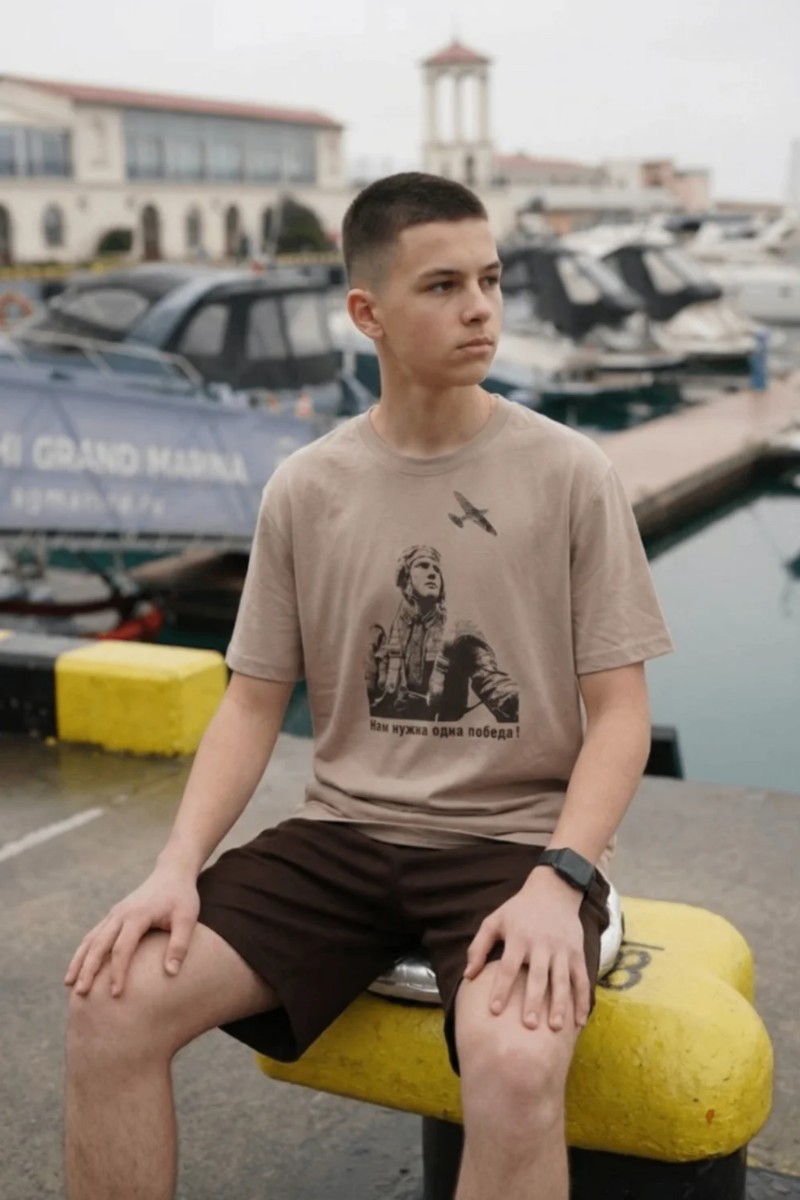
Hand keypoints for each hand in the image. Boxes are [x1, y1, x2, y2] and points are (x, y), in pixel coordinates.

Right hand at [64, 864, 199, 998]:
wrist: (172, 873)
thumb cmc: (182, 897)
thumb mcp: (187, 918)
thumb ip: (180, 944)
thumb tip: (172, 973)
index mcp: (137, 915)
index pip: (123, 948)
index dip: (118, 972)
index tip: (116, 994)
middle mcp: (121, 914)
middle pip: (99, 944)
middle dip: (88, 969)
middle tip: (80, 993)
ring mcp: (114, 914)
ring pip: (90, 939)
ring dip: (79, 961)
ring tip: (69, 985)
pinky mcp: (113, 916)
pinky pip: (93, 935)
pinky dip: (84, 952)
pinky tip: (78, 967)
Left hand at [463, 870, 589, 1031]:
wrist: (554, 890)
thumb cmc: (519, 909)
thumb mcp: (495, 920)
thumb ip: (479, 946)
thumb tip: (468, 975)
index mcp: (519, 937)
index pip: (508, 966)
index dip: (501, 988)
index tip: (495, 1010)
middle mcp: (541, 944)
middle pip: (537, 976)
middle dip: (533, 1001)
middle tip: (528, 1026)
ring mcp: (562, 949)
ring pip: (562, 980)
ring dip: (559, 1004)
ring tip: (555, 1027)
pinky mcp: (578, 952)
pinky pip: (581, 979)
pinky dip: (582, 1001)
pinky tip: (579, 1022)